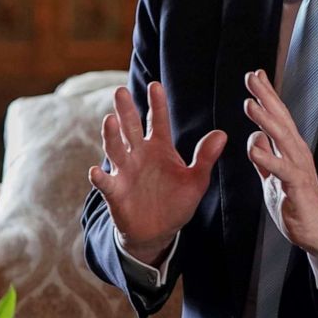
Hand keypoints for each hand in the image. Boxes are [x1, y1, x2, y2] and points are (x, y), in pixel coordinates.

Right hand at [88, 82, 226, 265]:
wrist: (158, 232)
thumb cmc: (176, 202)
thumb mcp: (196, 181)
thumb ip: (205, 158)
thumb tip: (222, 134)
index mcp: (160, 147)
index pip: (158, 120)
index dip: (157, 104)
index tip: (155, 85)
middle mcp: (139, 154)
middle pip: (131, 128)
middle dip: (126, 110)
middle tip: (121, 91)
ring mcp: (125, 171)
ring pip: (115, 149)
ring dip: (111, 136)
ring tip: (110, 120)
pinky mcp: (115, 192)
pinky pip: (106, 183)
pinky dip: (100, 178)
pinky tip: (95, 171)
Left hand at [244, 69, 317, 259]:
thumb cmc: (296, 202)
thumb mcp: (272, 176)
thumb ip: (264, 156)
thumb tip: (254, 136)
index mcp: (289, 148)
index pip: (277, 116)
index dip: (267, 95)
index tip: (256, 75)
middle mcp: (296, 152)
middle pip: (280, 118)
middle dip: (266, 96)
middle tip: (252, 77)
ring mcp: (298, 167)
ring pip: (282, 138)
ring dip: (266, 120)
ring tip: (250, 103)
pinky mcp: (297, 186)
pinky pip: (281, 169)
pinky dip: (268, 158)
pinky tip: (254, 148)